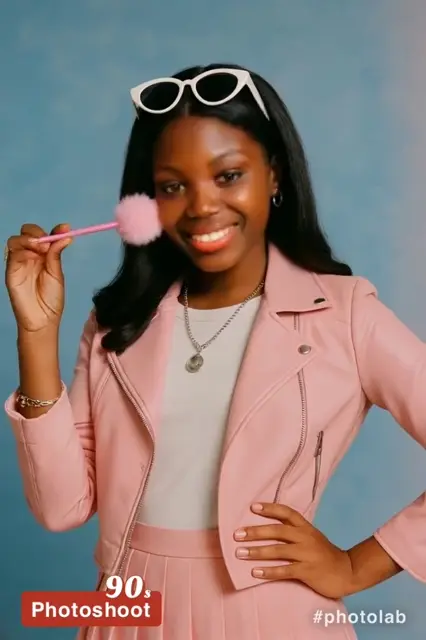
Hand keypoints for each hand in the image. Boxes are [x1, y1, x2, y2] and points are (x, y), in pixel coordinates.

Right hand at [5, 223, 71, 332]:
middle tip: (47, 242)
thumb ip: (56, 254)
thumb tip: (66, 234)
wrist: (42, 319)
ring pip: (16, 240)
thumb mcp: (57, 274)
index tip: (65, 228)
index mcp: (43, 255)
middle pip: (27, 233)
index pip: (44, 235)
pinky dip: (22, 250)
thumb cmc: (51, 299)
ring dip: (28, 239)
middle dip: (37, 232)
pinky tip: (33, 256)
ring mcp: (19, 262)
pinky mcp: (11, 271)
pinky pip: (12, 254)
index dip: (54, 230)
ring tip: (41, 249)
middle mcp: (30, 256)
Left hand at [234, 503, 353, 598]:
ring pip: (279, 550)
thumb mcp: (311, 537)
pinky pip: (285, 571)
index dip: (270, 509)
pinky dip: (269, 571)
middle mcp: (306, 537)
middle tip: (237, 534)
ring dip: (257, 552)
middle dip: (256, 532)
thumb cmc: (324, 554)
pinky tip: (255, 572)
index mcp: (306, 527)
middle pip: (278, 531)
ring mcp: (307, 554)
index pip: (286, 513)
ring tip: (240, 553)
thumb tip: (266, 529)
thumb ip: (293, 532)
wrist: (348, 571)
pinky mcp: (308, 571)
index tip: (252, 507)